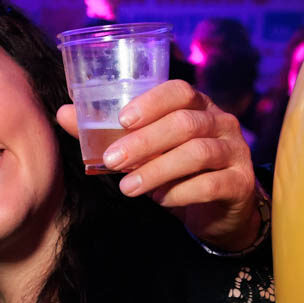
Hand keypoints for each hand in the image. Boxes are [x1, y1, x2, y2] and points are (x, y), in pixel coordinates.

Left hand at [55, 79, 258, 249]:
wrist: (219, 211)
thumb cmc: (177, 172)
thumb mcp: (146, 152)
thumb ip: (109, 133)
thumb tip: (64, 114)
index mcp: (197, 107)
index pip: (180, 91)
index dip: (151, 102)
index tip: (121, 119)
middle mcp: (221, 123)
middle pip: (184, 122)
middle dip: (144, 141)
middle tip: (111, 160)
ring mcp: (235, 152)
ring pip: (198, 152)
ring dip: (158, 169)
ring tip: (128, 187)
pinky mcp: (240, 183)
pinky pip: (211, 184)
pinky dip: (180, 193)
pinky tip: (160, 200)